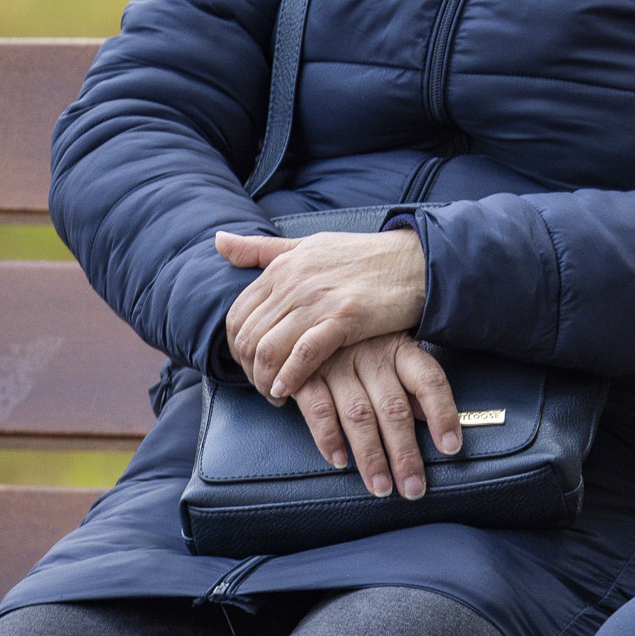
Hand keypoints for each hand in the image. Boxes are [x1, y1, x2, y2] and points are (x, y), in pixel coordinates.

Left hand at [215, 228, 428, 401]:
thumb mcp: (308, 246)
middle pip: (247, 336)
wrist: (415, 262)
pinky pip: (303, 354)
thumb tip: (218, 241)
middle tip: (263, 387)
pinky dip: (290, 377)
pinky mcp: (344, 318)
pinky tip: (289, 391)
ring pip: (268, 348)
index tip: (251, 367)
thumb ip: (262, 249)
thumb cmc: (364, 257)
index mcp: (282, 266)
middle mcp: (293, 281)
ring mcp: (317, 299)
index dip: (236, 348)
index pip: (237, 314)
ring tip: (275, 395)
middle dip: (248, 370)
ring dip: (264, 380)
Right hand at [289, 331, 461, 500]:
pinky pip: (319, 410)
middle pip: (394, 409)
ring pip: (359, 415)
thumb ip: (411, 386)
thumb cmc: (361, 341)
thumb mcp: (392, 352)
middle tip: (414, 489)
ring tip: (382, 487)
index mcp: (400, 350)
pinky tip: (341, 462)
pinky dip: (329, 439)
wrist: (308, 318)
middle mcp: (372, 356)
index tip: (451, 448)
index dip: (443, 414)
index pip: (430, 381)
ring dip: (371, 456)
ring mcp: (338, 365)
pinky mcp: (306, 375)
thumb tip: (435, 420)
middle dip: (405, 454)